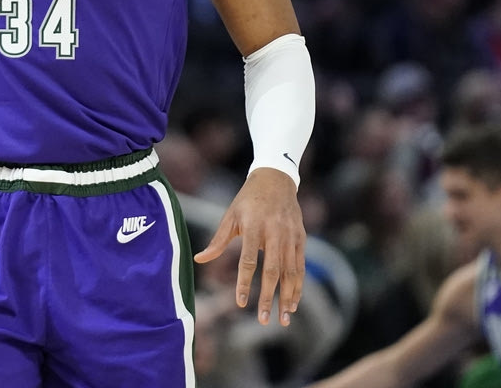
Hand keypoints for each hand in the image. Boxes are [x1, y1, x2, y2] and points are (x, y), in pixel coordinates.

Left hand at [193, 168, 304, 326]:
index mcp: (254, 226)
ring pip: (291, 272)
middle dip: (269, 297)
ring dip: (288, 297)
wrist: (275, 178)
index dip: (245, 283)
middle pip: (273, 271)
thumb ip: (218, 241)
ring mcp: (291, 236)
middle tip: (264, 320)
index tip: (241, 303)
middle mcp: (275, 232)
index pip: (249, 260)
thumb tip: (199, 259)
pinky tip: (293, 302)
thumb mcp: (230, 216)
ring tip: (283, 318)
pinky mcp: (301, 238)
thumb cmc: (247, 200)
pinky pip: (301, 266)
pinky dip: (299, 286)